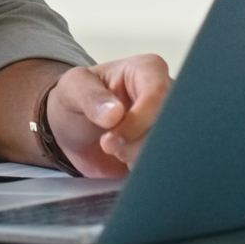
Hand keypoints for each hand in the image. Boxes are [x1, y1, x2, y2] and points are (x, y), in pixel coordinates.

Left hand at [46, 54, 172, 177]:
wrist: (73, 130)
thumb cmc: (77, 100)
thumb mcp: (72, 88)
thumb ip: (90, 96)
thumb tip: (115, 113)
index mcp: (148, 71)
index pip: (158, 95)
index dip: (137, 122)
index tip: (109, 141)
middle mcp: (168, 96)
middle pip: (171, 125)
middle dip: (140, 146)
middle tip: (111, 149)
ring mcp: (171, 125)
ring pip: (172, 149)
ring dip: (142, 161)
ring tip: (118, 155)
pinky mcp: (167, 151)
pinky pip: (168, 165)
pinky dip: (148, 172)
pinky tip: (128, 166)